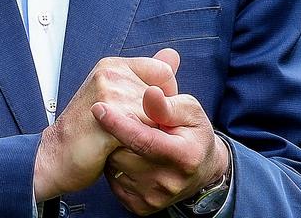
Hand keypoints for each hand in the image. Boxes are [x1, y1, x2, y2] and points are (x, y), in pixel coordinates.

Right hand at [33, 50, 179, 200]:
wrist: (57, 156)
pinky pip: (146, 137)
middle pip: (163, 100)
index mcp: (112, 66)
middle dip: (157, 120)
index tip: (145, 112)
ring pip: (158, 120)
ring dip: (149, 137)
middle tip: (129, 130)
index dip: (162, 99)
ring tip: (125, 142)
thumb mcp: (118, 94)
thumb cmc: (89, 129)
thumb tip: (173, 54)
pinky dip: (141, 150)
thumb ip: (148, 75)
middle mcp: (110, 75)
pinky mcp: (109, 123)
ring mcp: (108, 97)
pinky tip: (122, 151)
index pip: (163, 73)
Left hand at [94, 81, 229, 215]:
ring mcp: (154, 197)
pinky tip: (129, 158)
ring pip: (114, 167)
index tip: (98, 108)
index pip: (143, 140)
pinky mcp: (141, 207)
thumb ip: (167, 105)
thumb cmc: (194, 134)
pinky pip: (113, 182)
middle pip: (122, 153)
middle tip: (126, 125)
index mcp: (184, 156)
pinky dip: (115, 168)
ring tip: (129, 142)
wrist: (202, 169)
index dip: (118, 124)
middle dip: (116, 136)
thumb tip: (150, 93)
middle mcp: (169, 182)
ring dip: (114, 151)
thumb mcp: (190, 113)